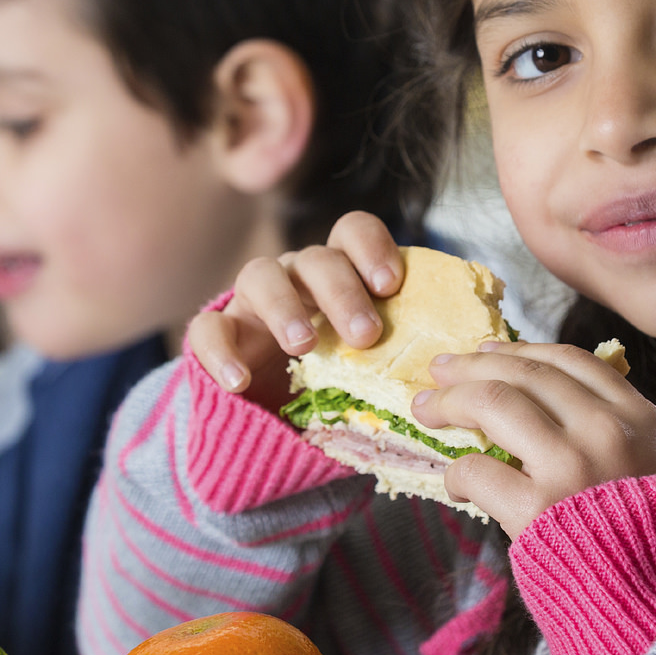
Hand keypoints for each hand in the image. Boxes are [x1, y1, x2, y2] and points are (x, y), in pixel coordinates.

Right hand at [186, 211, 403, 410]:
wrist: (274, 421)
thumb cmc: (338, 386)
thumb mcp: (373, 369)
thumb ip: (401, 358)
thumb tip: (447, 374)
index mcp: (339, 276)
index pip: (352, 233)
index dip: (371, 248)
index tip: (390, 285)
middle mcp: (295, 278)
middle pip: (316, 259)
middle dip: (342, 292)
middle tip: (366, 335)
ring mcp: (251, 303)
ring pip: (259, 274)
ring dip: (284, 306)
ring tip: (304, 345)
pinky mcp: (217, 336)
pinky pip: (208, 329)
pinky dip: (220, 352)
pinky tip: (238, 382)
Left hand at [417, 342, 655, 536]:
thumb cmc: (650, 541)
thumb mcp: (652, 467)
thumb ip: (610, 431)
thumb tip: (537, 406)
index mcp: (637, 416)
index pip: (569, 360)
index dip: (520, 350)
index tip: (488, 350)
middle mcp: (605, 429)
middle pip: (525, 374)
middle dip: (473, 366)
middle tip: (441, 369)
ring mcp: (570, 465)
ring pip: (493, 402)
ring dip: (451, 400)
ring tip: (427, 407)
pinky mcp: (537, 508)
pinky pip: (477, 470)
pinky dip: (458, 472)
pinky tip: (456, 480)